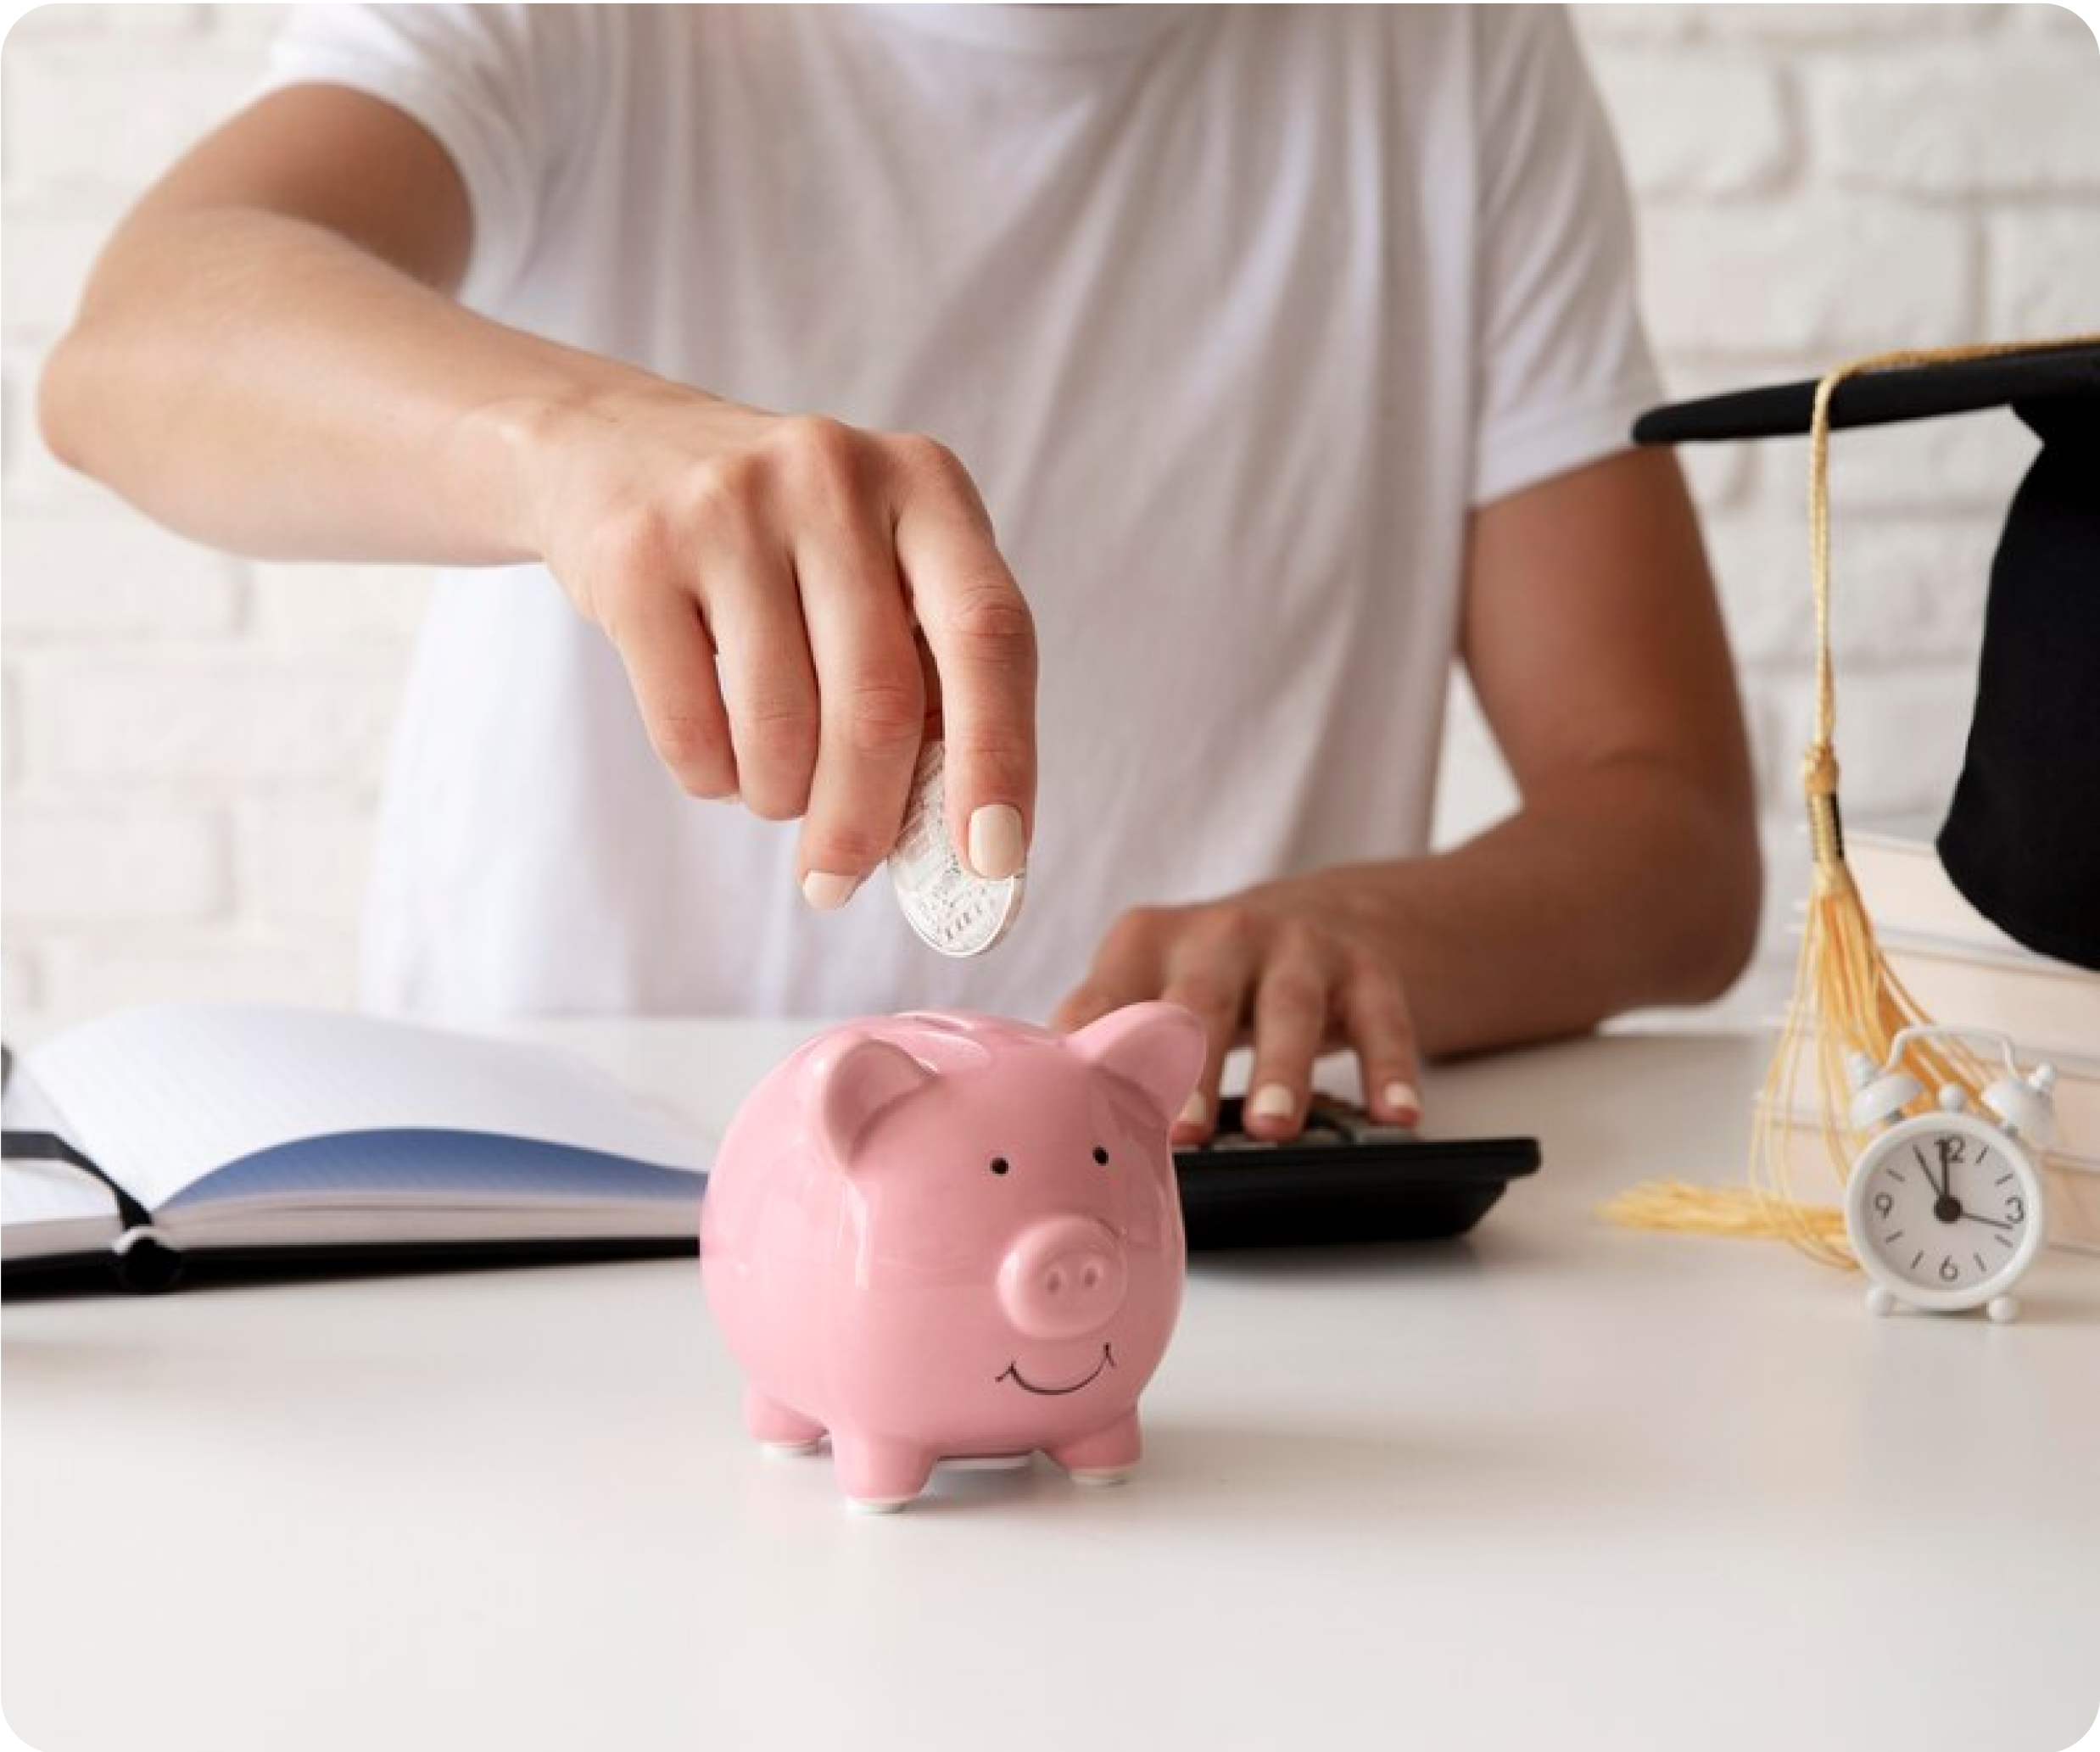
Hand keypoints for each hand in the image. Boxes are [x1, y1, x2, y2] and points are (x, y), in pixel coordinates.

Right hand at [523, 380, 1036, 903]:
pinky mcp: (636, 557)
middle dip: (865, 822)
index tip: (994, 860)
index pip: (990, 632)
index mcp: (927, 485)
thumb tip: (964, 847)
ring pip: (780, 730)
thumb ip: (931, 678)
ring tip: (774, 787)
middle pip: (878, 704)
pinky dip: (713, 780)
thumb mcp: (878, 569)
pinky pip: (692, 731)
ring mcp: (729, 507)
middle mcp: (835, 477)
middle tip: (840, 880)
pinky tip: (717, 752)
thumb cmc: (783, 545)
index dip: (999, 756)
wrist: (615, 447)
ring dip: (781, 800)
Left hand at [1051, 872, 1422, 1143]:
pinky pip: (1382, 1020)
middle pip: (1199, 1002)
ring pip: (1290, 1007)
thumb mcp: (1146, 991)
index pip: (1110, 1001)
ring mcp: (1297, 946)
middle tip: (1183, 1135)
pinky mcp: (1364, 968)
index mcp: (1144, 945)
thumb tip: (1049, 1128)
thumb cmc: (1206, 983)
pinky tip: (1396, 1116)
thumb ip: (1103, 1041)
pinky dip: (1389, 1069)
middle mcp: (1219, 934)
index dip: (1096, 1052)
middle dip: (1191, 1068)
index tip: (1084, 1107)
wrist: (1316, 919)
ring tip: (1275, 1128)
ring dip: (1282, 1068)